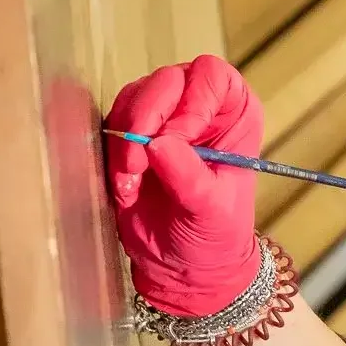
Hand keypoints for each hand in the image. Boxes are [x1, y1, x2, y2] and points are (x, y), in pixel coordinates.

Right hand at [102, 55, 262, 317]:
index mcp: (233, 113)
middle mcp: (198, 106)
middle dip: (147, 120)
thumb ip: (188, 176)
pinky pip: (111, 125)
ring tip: (131, 184)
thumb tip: (158, 144)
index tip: (178, 139)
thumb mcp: (210, 210)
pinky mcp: (130, 137)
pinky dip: (112, 156)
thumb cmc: (214, 237)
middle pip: (166, 81)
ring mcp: (162, 118)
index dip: (191, 101)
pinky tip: (125, 189)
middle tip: (139, 163)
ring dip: (126, 142)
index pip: (211, 77)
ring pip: (133, 99)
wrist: (184, 268)